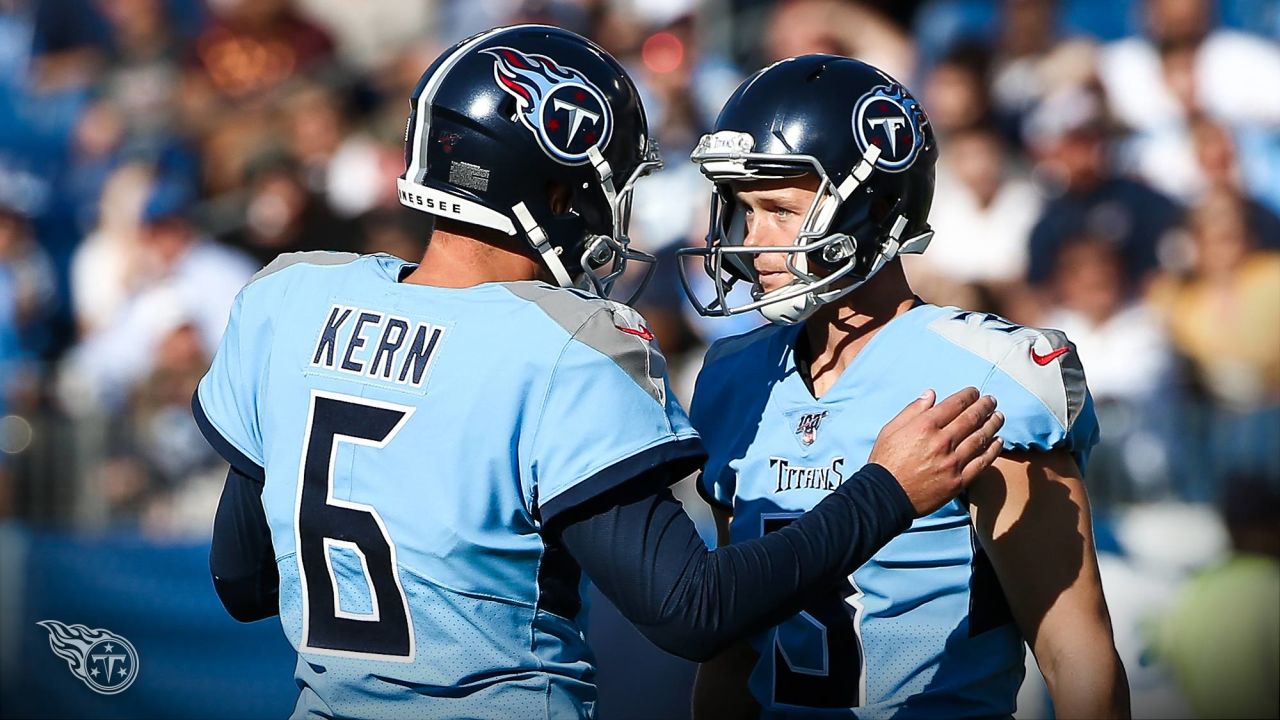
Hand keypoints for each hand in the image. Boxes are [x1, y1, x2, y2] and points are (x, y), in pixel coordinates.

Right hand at [868, 388, 1003, 516]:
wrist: (885, 497)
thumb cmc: (885, 462)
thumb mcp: (891, 430)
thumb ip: (912, 410)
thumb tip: (931, 394)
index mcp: (925, 426)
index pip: (955, 404)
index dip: (969, 395)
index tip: (975, 392)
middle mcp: (942, 441)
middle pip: (971, 419)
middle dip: (985, 406)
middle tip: (991, 401)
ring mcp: (953, 462)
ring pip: (980, 438)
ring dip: (992, 425)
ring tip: (999, 417)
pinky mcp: (958, 481)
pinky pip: (981, 463)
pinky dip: (992, 450)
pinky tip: (998, 442)